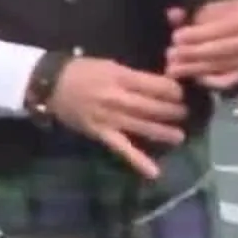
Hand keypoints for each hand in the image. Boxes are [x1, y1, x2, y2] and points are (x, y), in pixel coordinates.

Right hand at [47, 57, 188, 178]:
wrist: (50, 84)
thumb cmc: (82, 70)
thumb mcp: (110, 64)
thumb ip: (133, 76)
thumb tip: (160, 84)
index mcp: (121, 77)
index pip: (155, 85)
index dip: (173, 90)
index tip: (183, 93)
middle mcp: (118, 98)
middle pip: (152, 107)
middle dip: (173, 111)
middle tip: (187, 114)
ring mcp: (109, 118)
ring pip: (142, 127)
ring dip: (163, 132)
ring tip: (179, 136)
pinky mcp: (101, 134)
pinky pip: (122, 148)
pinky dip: (138, 161)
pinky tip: (153, 172)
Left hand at [164, 0, 237, 89]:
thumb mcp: (225, 4)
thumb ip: (199, 12)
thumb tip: (173, 15)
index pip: (220, 29)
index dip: (196, 35)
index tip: (176, 38)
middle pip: (220, 50)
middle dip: (192, 54)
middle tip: (170, 57)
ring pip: (223, 66)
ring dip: (195, 69)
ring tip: (175, 70)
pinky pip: (231, 80)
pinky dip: (213, 81)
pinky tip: (196, 78)